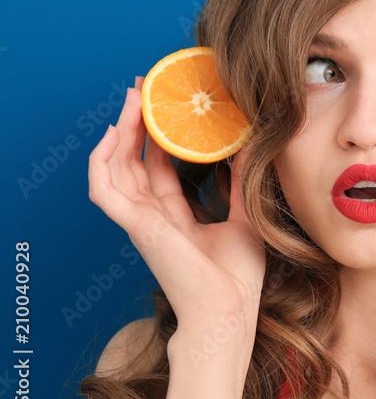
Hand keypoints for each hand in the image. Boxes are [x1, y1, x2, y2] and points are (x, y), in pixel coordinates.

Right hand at [87, 76, 265, 331]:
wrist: (230, 310)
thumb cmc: (237, 277)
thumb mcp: (245, 216)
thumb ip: (240, 181)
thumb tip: (250, 143)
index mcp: (175, 217)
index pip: (160, 167)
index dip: (160, 136)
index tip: (170, 105)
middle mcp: (153, 216)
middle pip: (135, 161)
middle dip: (138, 123)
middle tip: (146, 88)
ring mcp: (140, 221)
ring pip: (116, 167)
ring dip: (120, 131)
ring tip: (133, 98)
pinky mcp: (135, 226)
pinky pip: (103, 189)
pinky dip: (101, 160)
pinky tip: (114, 133)